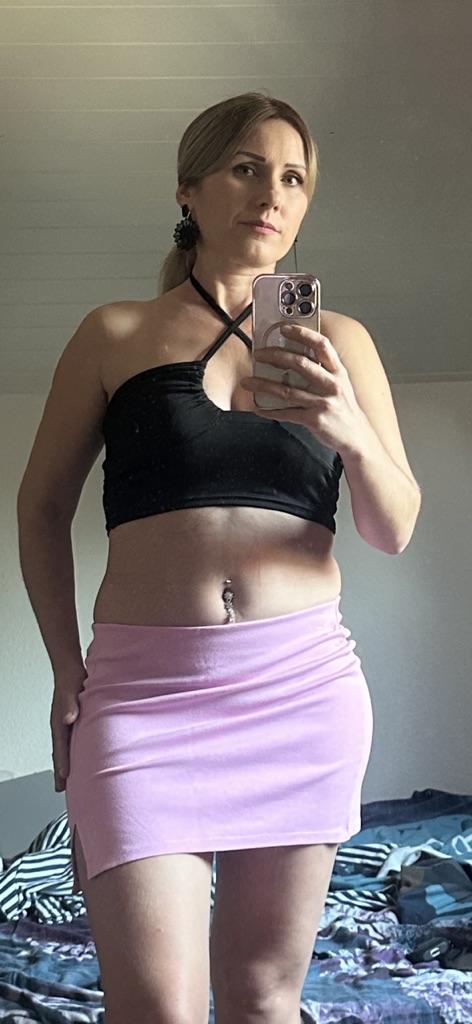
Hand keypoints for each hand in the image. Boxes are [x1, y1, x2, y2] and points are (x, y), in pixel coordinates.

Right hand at [50, 668, 86, 791]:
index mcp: (58, 723)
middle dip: (61, 771)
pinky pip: (74, 742)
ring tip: (71, 780)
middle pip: (61, 753)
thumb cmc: (70, 680)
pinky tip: (84, 758)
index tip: (64, 779)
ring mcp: (68, 725)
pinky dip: (77, 752)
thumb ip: (69, 705)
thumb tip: (68, 719)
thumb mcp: (70, 692)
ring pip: (67, 749)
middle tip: (62, 790)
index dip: (62, 764)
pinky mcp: (77, 722)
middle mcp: (62, 727)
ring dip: (68, 763)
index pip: (60, 748)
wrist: (71, 669)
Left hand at [240, 323, 364, 453]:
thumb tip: (293, 357)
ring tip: (247, 382)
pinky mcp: (315, 420)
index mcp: (338, 371)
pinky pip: (287, 413)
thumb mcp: (340, 383)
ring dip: (263, 385)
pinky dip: (270, 411)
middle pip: (300, 364)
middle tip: (258, 355)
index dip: (303, 334)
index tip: (285, 328)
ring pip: (287, 390)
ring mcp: (323, 402)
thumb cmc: (343, 407)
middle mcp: (332, 384)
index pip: (322, 345)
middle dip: (275, 356)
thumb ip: (322, 370)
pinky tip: (258, 408)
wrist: (357, 436)